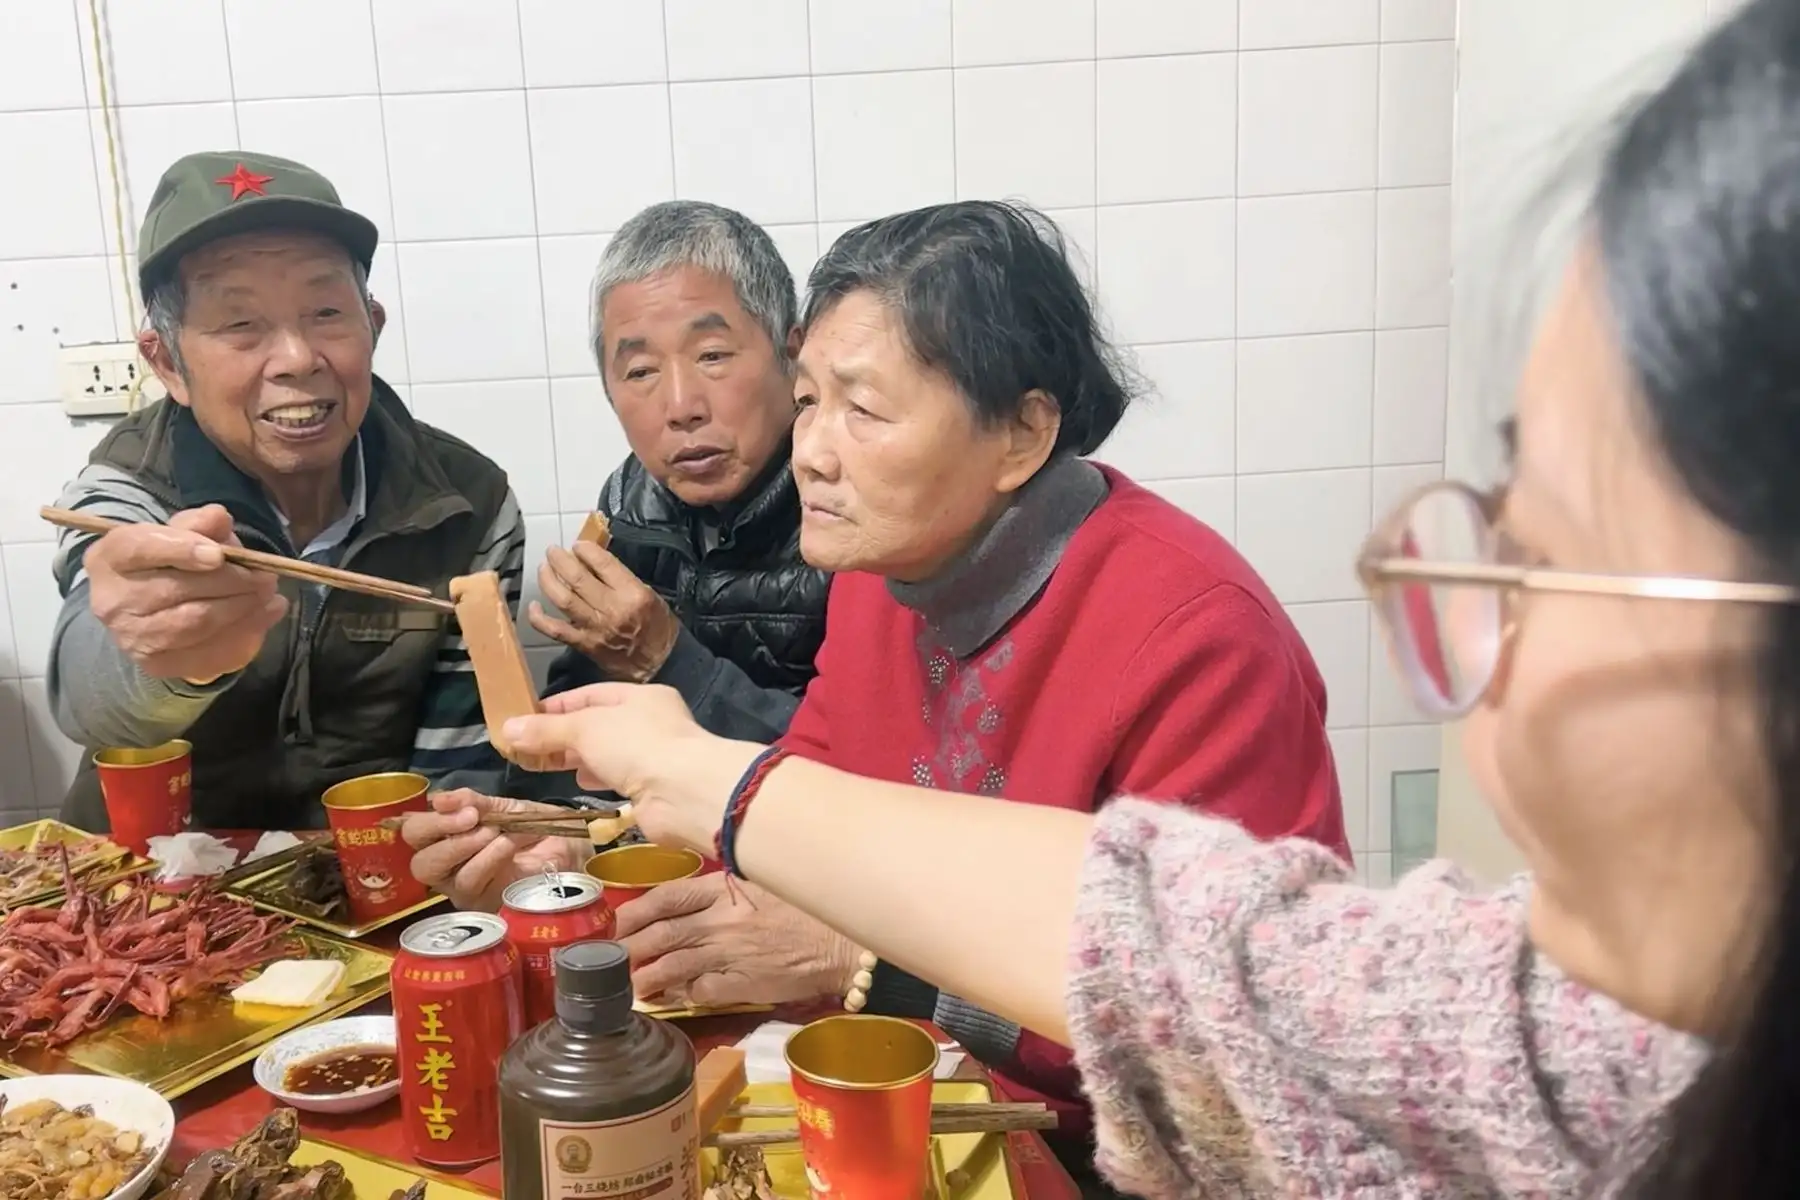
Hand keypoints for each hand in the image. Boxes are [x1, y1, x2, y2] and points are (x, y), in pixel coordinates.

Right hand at [84, 504, 287, 683]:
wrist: (151, 608)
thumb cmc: (169, 560)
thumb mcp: (182, 532)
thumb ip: (199, 523)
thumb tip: (219, 517)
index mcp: (110, 557)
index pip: (141, 549)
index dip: (181, 550)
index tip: (219, 554)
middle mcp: (112, 601)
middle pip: (176, 589)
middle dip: (231, 581)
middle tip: (266, 575)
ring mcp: (132, 638)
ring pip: (196, 623)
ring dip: (242, 608)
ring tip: (270, 594)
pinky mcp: (157, 664)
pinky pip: (207, 652)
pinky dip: (244, 633)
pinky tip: (265, 615)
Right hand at [401, 789, 588, 910]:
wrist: (577, 852)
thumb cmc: (539, 830)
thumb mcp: (507, 808)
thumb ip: (475, 803)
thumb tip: (440, 799)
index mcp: (449, 839)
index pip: (414, 833)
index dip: (429, 819)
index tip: (454, 805)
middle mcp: (449, 868)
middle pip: (419, 860)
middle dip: (439, 832)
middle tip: (471, 817)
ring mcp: (465, 889)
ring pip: (443, 873)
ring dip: (469, 843)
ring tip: (496, 830)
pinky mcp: (484, 904)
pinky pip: (472, 883)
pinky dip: (489, 858)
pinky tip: (506, 845)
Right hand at [503, 684, 760, 853]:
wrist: (684, 793)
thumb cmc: (638, 746)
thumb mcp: (584, 728)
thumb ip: (547, 731)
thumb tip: (507, 729)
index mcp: (640, 697)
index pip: (591, 696)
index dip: (557, 707)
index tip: (525, 719)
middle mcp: (650, 723)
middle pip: (597, 726)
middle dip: (562, 736)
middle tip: (526, 748)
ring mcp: (653, 757)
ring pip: (607, 753)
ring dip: (578, 759)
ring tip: (545, 765)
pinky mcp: (652, 789)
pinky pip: (618, 779)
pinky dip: (597, 779)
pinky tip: (580, 783)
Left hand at [527, 542, 679, 682]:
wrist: (660, 664)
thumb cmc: (657, 628)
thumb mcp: (650, 595)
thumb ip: (622, 578)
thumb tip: (594, 562)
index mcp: (632, 594)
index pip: (603, 564)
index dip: (585, 550)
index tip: (578, 545)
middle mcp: (612, 609)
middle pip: (577, 579)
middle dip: (560, 560)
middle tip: (553, 551)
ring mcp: (595, 628)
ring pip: (563, 599)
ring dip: (548, 580)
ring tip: (544, 568)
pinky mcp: (584, 644)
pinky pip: (554, 630)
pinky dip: (539, 618)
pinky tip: (533, 606)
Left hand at [614, 873, 858, 1007]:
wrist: (841, 943)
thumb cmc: (803, 911)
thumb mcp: (759, 887)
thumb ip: (721, 894)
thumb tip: (684, 908)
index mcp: (725, 889)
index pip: (665, 896)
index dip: (635, 911)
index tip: (619, 923)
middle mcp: (720, 919)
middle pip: (660, 931)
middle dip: (628, 946)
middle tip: (612, 958)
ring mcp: (728, 953)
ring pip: (671, 964)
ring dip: (645, 977)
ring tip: (630, 986)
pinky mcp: (740, 984)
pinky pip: (698, 990)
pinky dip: (679, 995)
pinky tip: (668, 998)